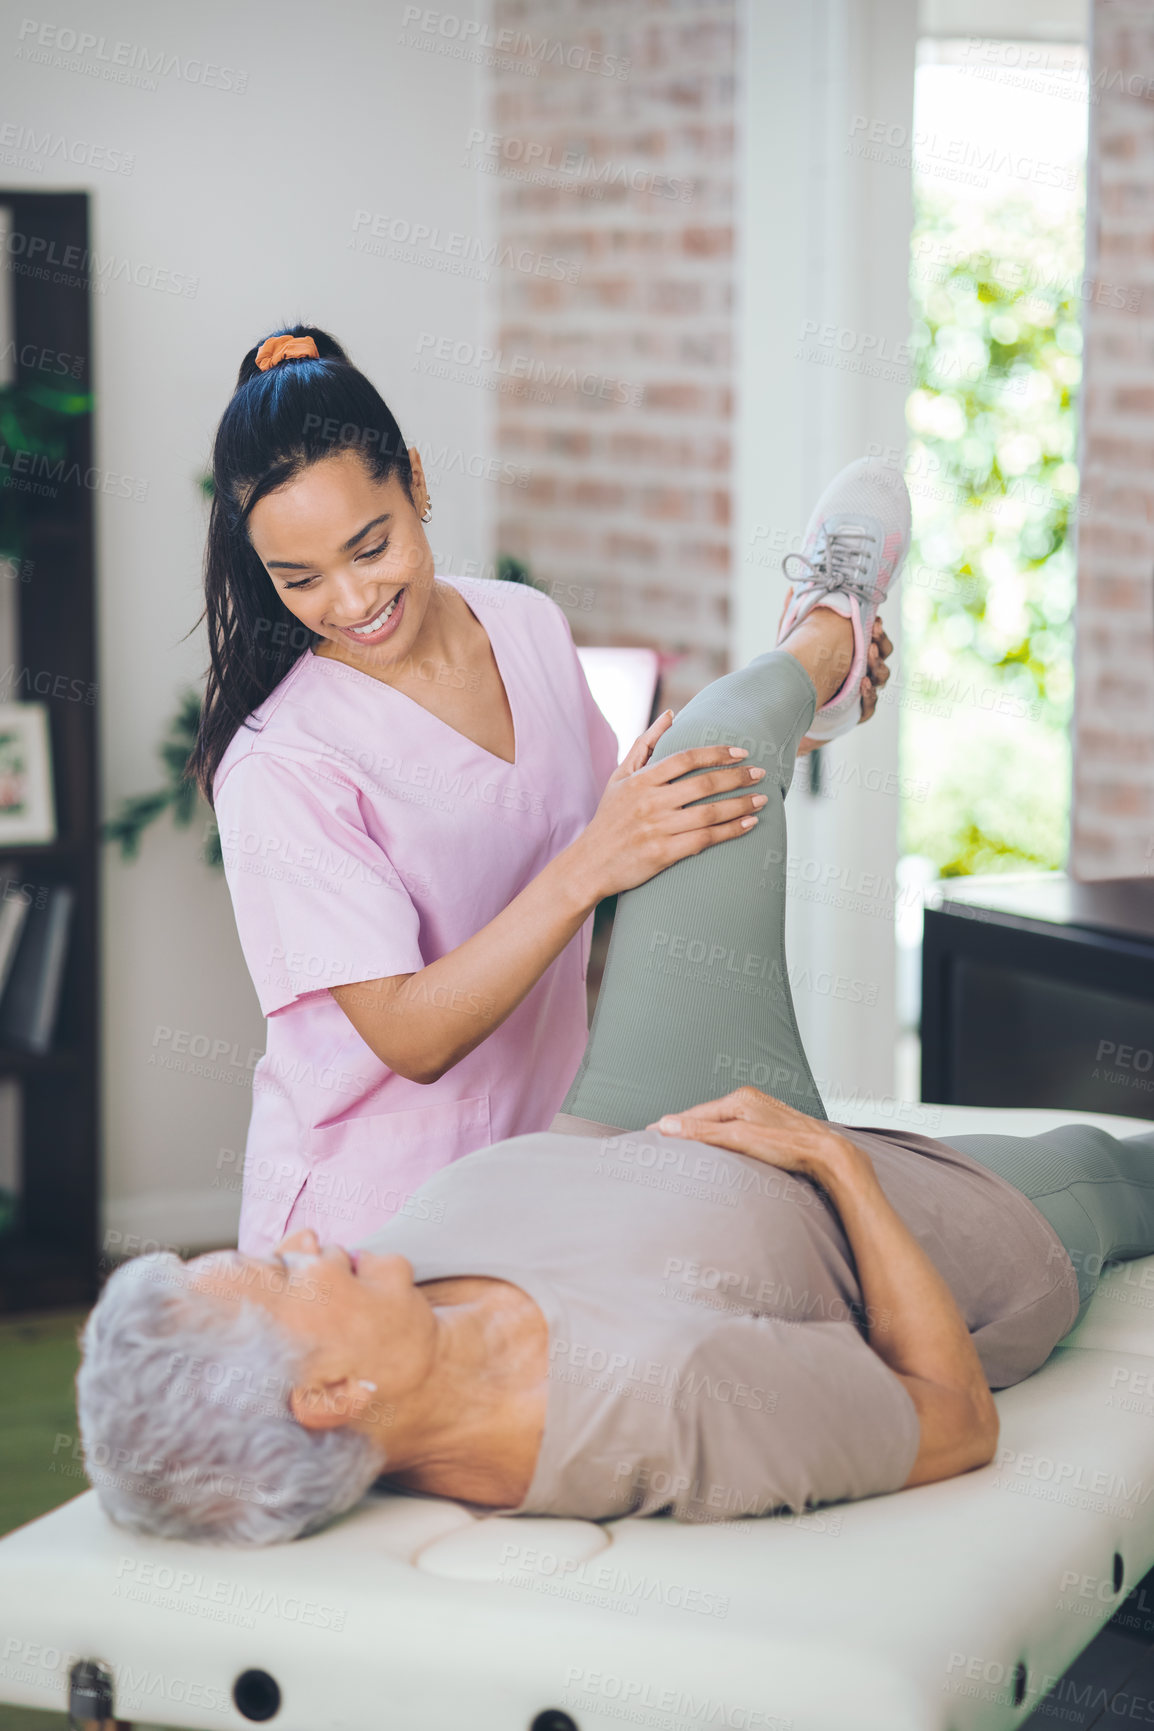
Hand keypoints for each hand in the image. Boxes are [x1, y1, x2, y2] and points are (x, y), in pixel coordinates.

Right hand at [573, 718, 769, 900]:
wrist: (589, 865)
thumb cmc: (609, 819)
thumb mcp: (619, 776)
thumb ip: (645, 744)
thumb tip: (672, 715)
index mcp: (641, 780)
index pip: (685, 759)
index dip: (716, 753)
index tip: (741, 752)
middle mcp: (649, 802)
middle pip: (703, 785)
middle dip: (737, 777)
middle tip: (761, 773)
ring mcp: (657, 829)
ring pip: (709, 813)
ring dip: (740, 805)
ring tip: (762, 799)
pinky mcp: (662, 854)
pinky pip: (704, 840)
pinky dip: (730, 832)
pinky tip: (748, 825)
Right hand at [647, 1085, 858, 1183]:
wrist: (828, 1155)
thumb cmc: (790, 1146)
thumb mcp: (738, 1138)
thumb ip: (701, 1131)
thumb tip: (667, 1125)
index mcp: (741, 1098)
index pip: (696, 1113)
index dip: (673, 1125)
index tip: (651, 1133)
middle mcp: (751, 1101)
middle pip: (708, 1116)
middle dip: (686, 1127)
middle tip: (663, 1139)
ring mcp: (762, 1113)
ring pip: (723, 1123)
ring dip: (704, 1133)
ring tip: (685, 1144)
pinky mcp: (771, 1127)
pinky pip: (736, 1129)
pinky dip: (721, 1138)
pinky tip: (719, 1147)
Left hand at [775, 589, 893, 756]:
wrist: (790, 707)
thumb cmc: (795, 669)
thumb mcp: (792, 641)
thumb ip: (793, 616)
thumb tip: (791, 589)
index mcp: (853, 648)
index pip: (874, 635)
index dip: (877, 628)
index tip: (874, 620)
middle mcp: (861, 667)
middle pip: (884, 652)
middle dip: (882, 643)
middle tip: (874, 634)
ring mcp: (861, 690)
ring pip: (882, 677)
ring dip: (879, 665)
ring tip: (869, 655)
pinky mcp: (856, 711)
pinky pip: (871, 705)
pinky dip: (870, 694)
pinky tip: (863, 683)